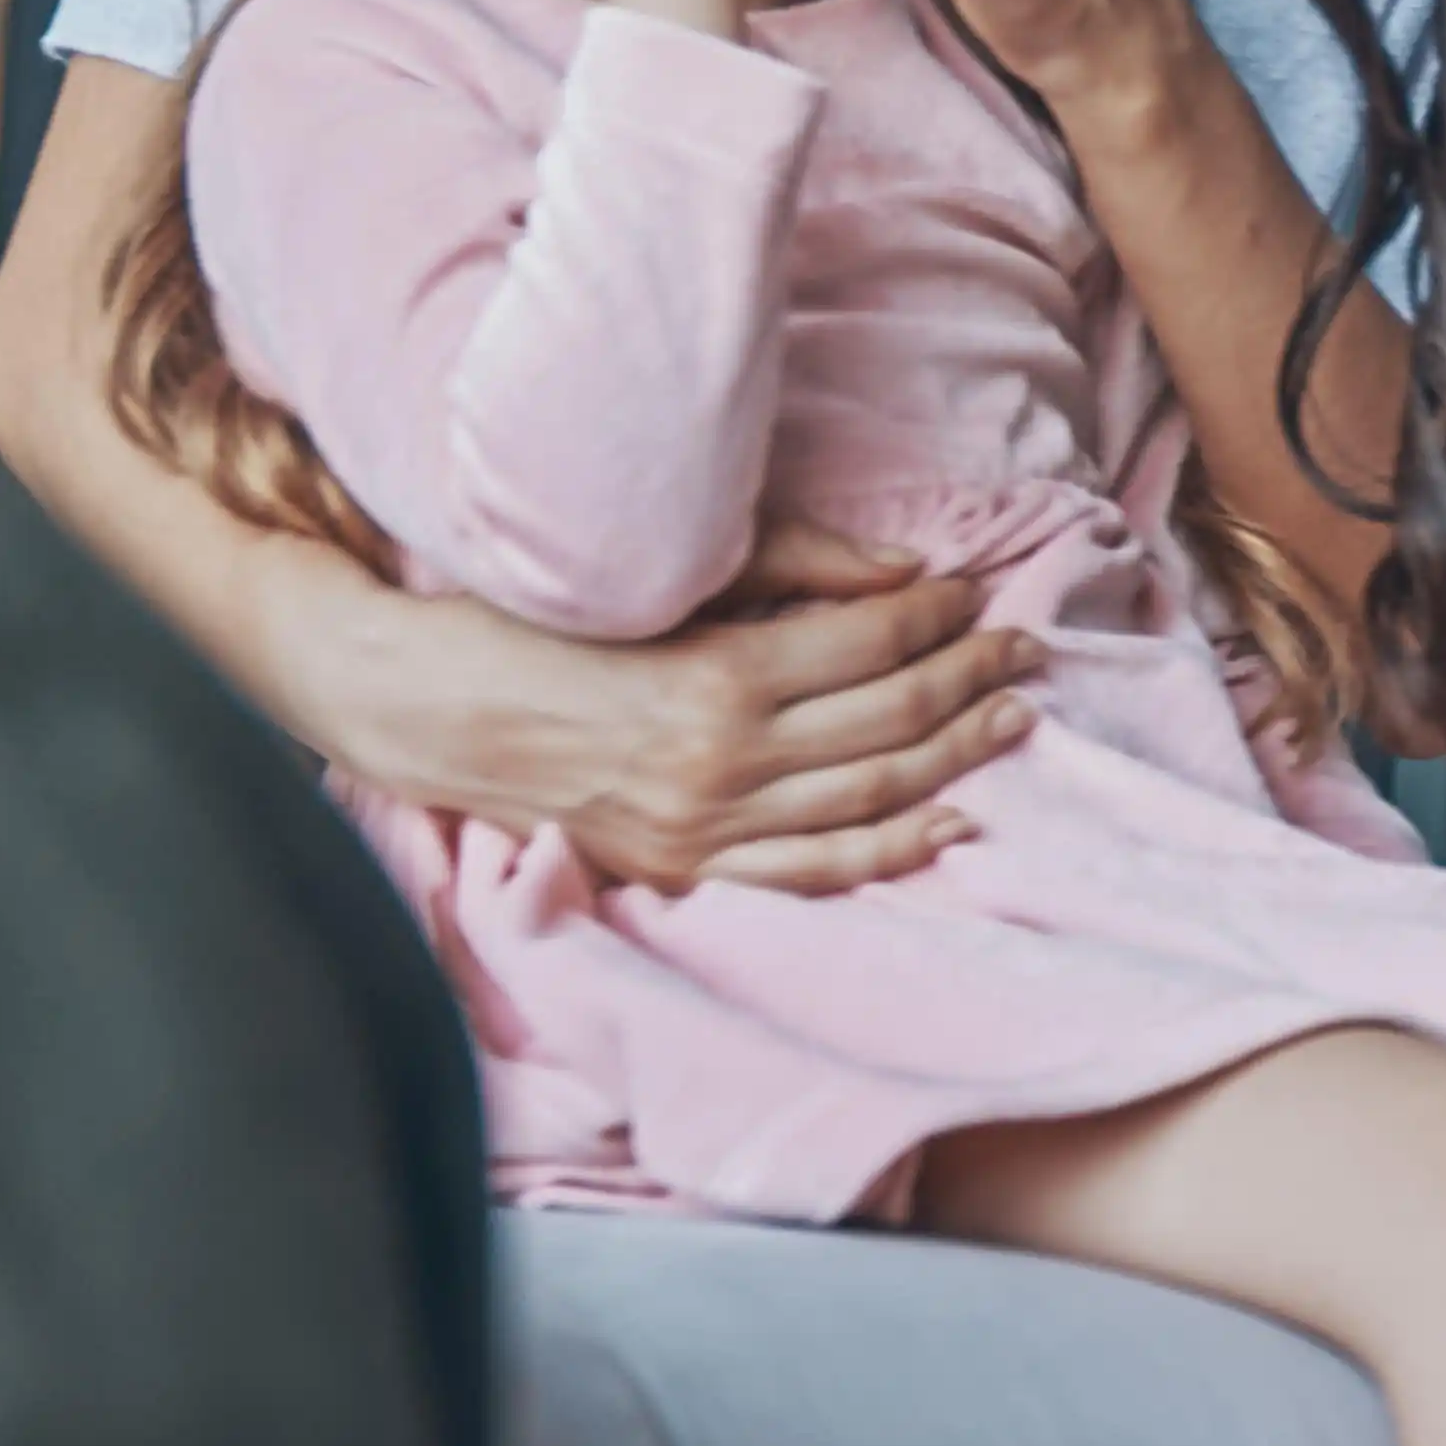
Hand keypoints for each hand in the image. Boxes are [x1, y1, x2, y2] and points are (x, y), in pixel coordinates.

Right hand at [319, 526, 1044, 890]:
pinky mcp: (683, 870)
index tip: (974, 591)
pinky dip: (889, 852)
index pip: (869, 646)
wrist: (421, 709)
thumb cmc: (529, 623)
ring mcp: (706, 830)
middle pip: (888, 722)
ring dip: (953, 757)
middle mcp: (723, 767)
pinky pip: (813, 875)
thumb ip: (786, 570)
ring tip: (1011, 719)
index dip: (936, 617)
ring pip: (869, 799)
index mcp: (717, 681)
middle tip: (1025, 649)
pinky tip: (949, 824)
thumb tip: (905, 574)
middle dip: (969, 680)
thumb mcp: (654, 578)